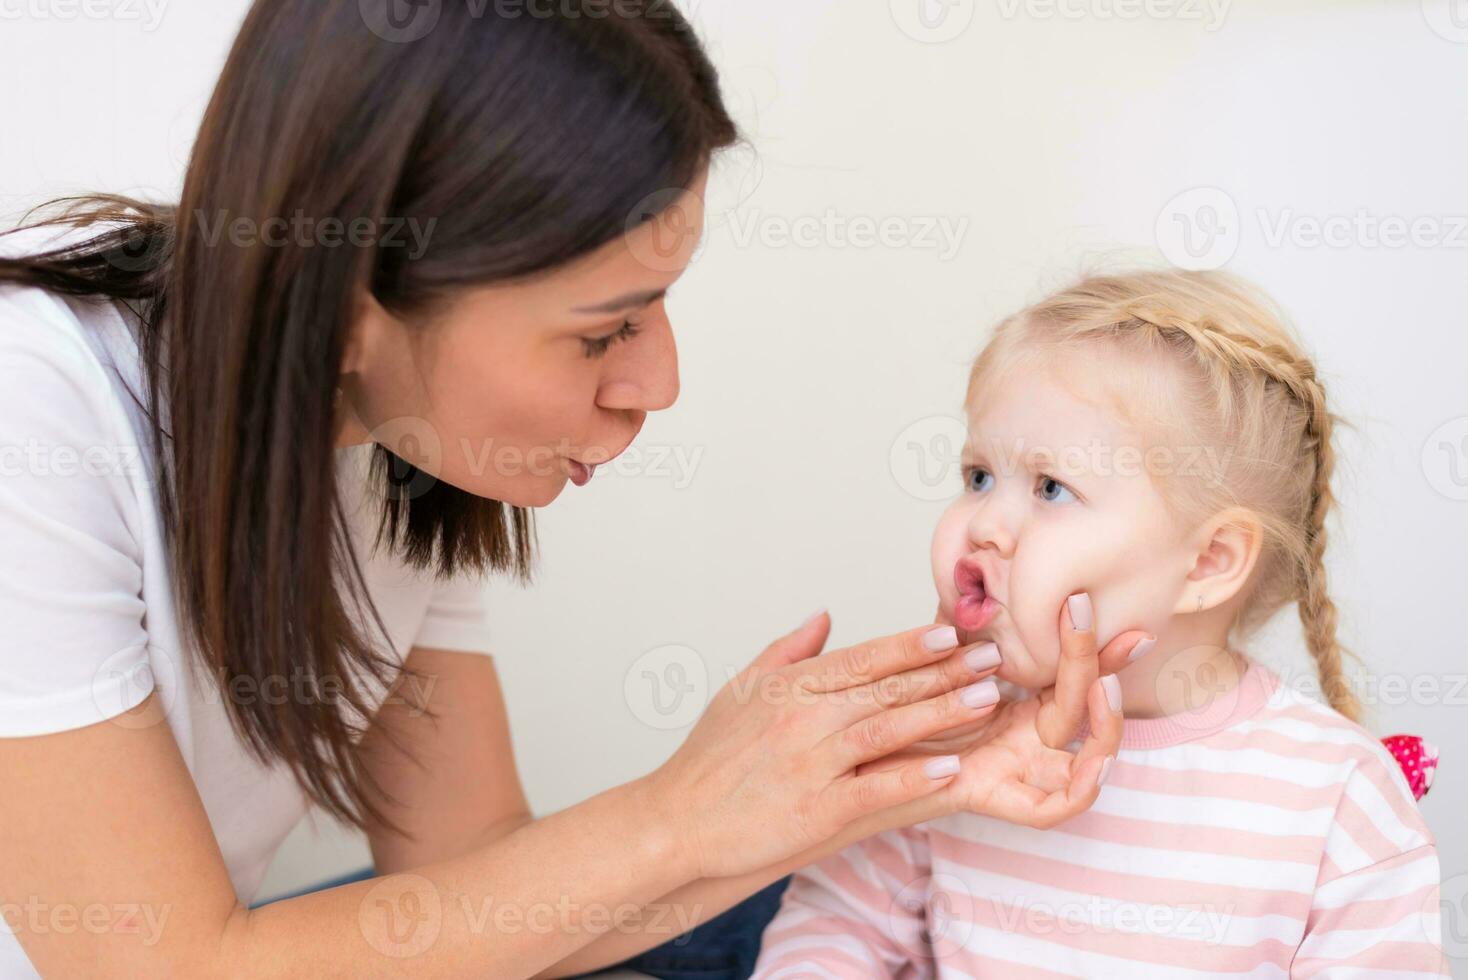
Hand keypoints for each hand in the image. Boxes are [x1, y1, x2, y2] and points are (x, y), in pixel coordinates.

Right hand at [645, 613, 1004, 878]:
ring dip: (941, 714)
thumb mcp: (741, 691)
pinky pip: (873, 788)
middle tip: (993, 660)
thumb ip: (787, 652)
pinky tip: (950, 768)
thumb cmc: (708, 760)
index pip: (861, 658)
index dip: (910, 645)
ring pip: (887, 731)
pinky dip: (913, 778)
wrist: (675, 822)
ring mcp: (808, 763)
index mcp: (789, 687)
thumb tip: (824, 616)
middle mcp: (801, 718)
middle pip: (885, 689)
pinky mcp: (814, 810)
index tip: (952, 635)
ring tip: (986, 701)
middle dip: (944, 673)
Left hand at [862, 593, 1149, 828]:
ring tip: (1104, 686)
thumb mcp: (927, 660)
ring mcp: (1014, 771)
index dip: (1091, 642)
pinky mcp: (992, 798)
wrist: (844, 763)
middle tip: (1121, 632)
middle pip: (1084, 708)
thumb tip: (973, 576)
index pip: (1067, 671)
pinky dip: (1080, 789)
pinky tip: (1095, 762)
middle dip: (1107, 668)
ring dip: (1106, 726)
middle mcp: (1024, 739)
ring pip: (1085, 760)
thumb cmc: (883, 708)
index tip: (1099, 602)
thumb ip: (958, 630)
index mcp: (1016, 705)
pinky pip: (1049, 808)